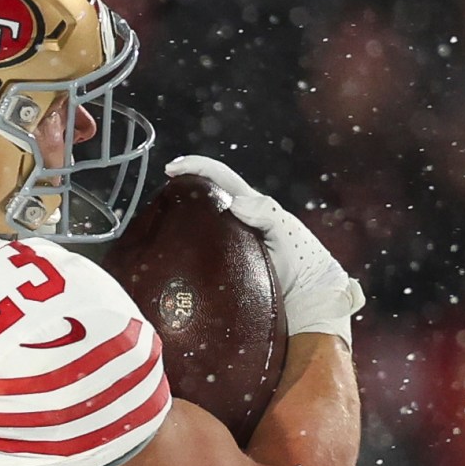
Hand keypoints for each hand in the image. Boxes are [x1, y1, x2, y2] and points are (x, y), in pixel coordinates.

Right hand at [167, 154, 364, 340]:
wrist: (307, 297)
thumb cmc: (302, 261)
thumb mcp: (287, 232)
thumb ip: (267, 214)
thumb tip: (234, 203)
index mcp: (249, 207)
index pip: (220, 177)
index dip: (196, 167)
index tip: (171, 169)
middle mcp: (233, 223)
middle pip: (202, 198)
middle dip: (179, 192)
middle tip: (159, 198)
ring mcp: (225, 245)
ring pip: (196, 226)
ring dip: (176, 222)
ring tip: (157, 226)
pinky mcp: (219, 268)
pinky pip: (196, 255)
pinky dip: (181, 251)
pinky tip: (169, 257)